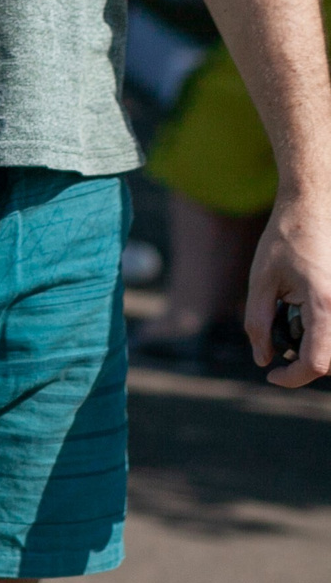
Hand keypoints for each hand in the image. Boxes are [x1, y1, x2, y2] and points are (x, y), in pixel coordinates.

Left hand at [246, 196, 330, 386]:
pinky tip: (308, 320)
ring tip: (295, 331)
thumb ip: (258, 326)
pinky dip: (327, 335)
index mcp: (325, 303)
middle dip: (307, 366)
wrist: (314, 204)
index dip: (293, 378)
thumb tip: (264, 360)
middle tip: (282, 350)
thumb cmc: (284, 239)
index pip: (317, 363)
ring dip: (320, 351)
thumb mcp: (260, 283)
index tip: (272, 375)